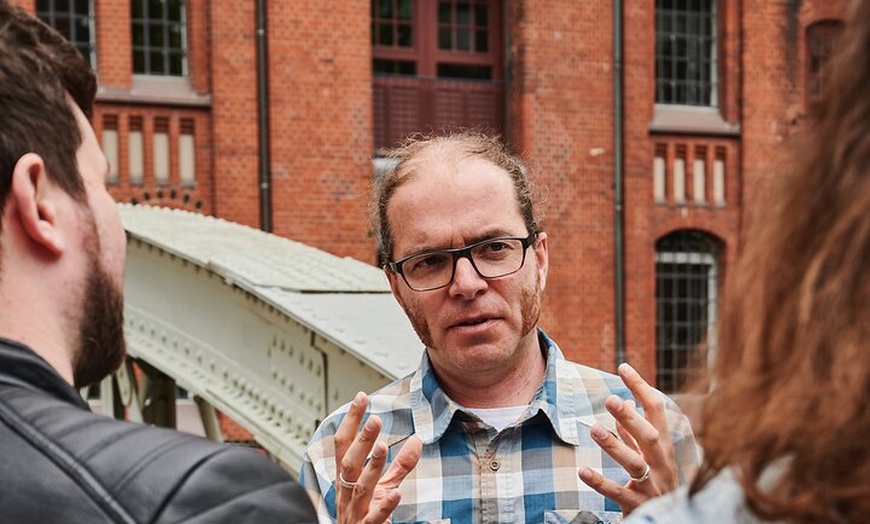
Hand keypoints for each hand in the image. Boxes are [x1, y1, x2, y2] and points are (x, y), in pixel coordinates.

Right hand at [333, 391, 421, 523]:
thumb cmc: (365, 516)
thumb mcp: (383, 486)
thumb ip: (399, 465)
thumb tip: (417, 440)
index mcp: (346, 479)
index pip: (344, 445)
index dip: (351, 421)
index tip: (361, 398)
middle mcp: (347, 493)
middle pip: (349, 463)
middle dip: (361, 440)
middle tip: (375, 419)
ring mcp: (356, 511)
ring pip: (360, 487)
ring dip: (371, 466)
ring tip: (382, 447)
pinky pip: (374, 517)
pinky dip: (384, 505)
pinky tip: (395, 494)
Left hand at [578, 363, 678, 514]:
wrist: (674, 522)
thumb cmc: (658, 483)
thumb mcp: (649, 455)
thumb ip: (635, 432)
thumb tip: (627, 402)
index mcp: (663, 446)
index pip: (656, 411)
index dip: (641, 387)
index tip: (623, 367)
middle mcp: (661, 463)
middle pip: (649, 436)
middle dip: (631, 418)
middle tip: (609, 399)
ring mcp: (652, 485)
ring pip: (636, 463)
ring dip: (614, 445)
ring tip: (594, 429)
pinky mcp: (639, 505)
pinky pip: (619, 493)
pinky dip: (601, 482)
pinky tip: (583, 471)